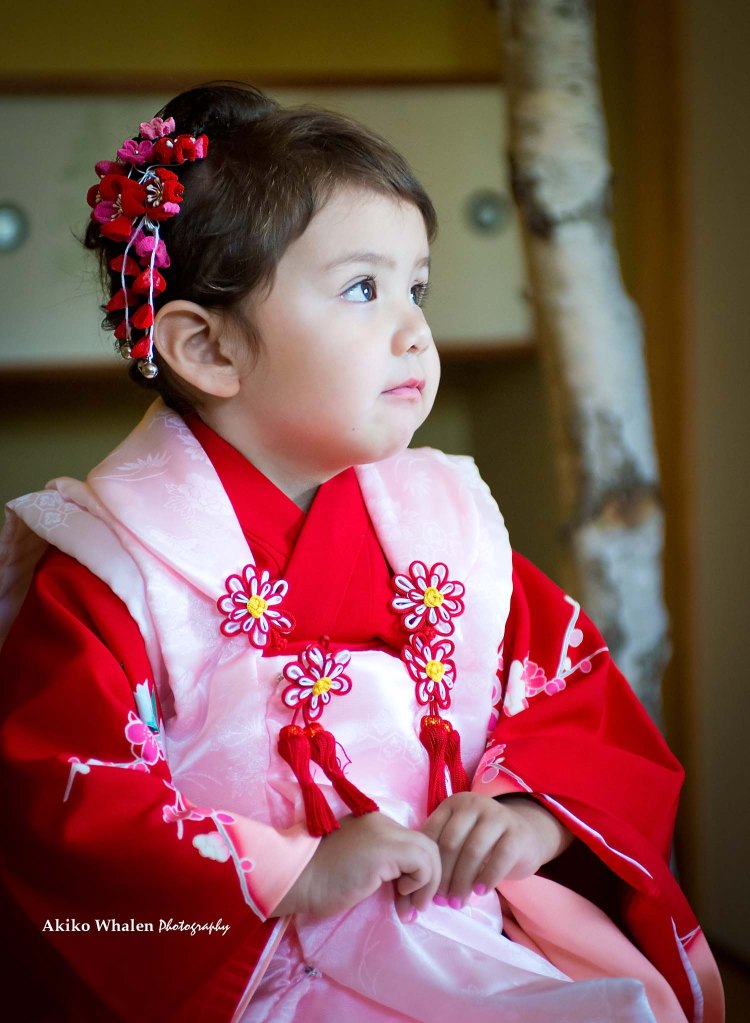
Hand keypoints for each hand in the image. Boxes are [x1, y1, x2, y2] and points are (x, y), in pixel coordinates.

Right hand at [270, 811, 440, 922]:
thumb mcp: (359, 865)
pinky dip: (420, 883)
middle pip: (427, 845)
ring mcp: (385, 832)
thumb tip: (407, 881)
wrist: (297, 879)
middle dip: (427, 880)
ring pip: (430, 852)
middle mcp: (383, 822)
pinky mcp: (386, 848)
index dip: (416, 872)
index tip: (405, 899)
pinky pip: (423, 863)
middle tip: (411, 908)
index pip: (413, 842)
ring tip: (408, 908)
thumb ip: (382, 863)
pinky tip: (400, 897)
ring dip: (427, 885)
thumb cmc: (319, 880)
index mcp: (375, 823)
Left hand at [421, 792, 571, 907]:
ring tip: (457, 902)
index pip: (433, 832)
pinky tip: (480, 892)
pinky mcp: (517, 833)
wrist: (525, 835)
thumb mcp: (460, 838)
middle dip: (443, 875)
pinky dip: (487, 877)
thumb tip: (418, 886)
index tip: (424, 888)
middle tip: (441, 901)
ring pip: (473, 850)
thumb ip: (441, 852)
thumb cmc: (484, 842)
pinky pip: (500, 857)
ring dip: (462, 881)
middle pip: (451, 842)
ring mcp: (497, 816)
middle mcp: (474, 805)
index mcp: (454, 804)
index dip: (427, 863)